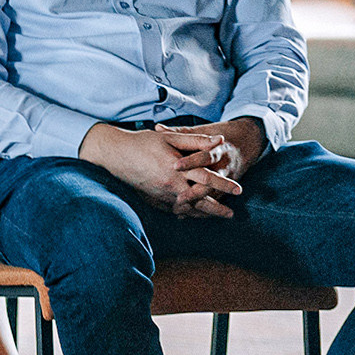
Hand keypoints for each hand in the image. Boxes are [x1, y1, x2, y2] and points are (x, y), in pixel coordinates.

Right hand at [80, 124, 242, 214]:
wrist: (115, 154)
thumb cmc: (142, 142)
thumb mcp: (169, 137)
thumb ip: (195, 140)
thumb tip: (219, 140)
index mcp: (176, 167)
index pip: (206, 178)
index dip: (224, 185)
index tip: (239, 190)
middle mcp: (170, 184)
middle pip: (199, 201)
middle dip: (217, 208)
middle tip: (231, 214)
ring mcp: (161, 193)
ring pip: (187, 208)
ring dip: (203, 214)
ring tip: (217, 217)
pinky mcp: (154, 198)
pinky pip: (174, 208)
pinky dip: (187, 213)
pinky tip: (194, 215)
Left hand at [166, 121, 262, 216]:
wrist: (245, 143)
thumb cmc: (215, 136)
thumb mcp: (201, 131)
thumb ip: (180, 132)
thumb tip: (157, 128)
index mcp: (217, 149)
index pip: (205, 156)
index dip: (191, 161)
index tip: (175, 166)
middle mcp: (223, 166)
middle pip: (211, 180)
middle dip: (196, 191)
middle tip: (179, 199)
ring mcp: (226, 179)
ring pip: (212, 194)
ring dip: (197, 203)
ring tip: (178, 210)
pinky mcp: (225, 189)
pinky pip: (213, 201)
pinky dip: (200, 209)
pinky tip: (182, 214)